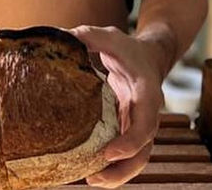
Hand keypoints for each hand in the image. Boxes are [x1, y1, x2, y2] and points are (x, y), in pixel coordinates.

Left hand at [69, 25, 168, 187]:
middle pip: (144, 150)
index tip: (108, 153)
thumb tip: (61, 36)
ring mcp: (140, 125)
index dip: (130, 141)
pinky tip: (91, 173)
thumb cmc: (129, 50)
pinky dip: (113, 168)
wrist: (150, 57)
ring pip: (137, 158)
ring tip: (91, 181)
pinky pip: (127, 155)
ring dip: (118, 175)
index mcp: (147, 92)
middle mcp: (147, 113)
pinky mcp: (130, 131)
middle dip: (123, 169)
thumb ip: (89, 36)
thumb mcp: (111, 37)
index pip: (146, 122)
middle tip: (94, 179)